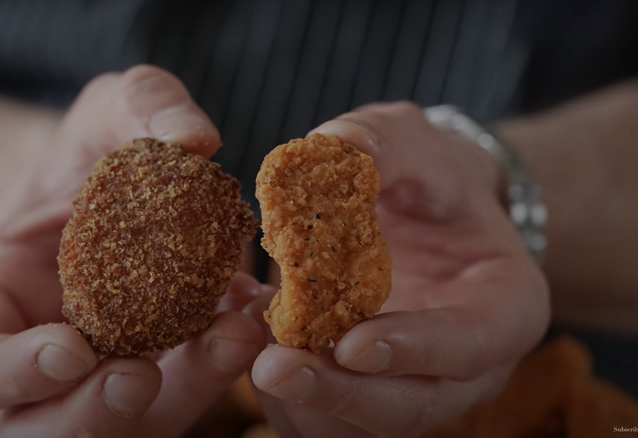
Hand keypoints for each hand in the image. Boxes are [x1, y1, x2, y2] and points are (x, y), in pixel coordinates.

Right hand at [0, 65, 266, 436]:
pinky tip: (255, 314)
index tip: (72, 348)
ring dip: (179, 394)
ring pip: (129, 423)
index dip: (14, 374)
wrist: (139, 177)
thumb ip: (142, 105)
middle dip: (90, 414)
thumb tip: (194, 140)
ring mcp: (109, 370)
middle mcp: (47, 355)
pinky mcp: (171, 367)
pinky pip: (191, 388)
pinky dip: (224, 362)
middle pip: (46, 426)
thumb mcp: (112, 107)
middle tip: (140, 377)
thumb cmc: (101, 144)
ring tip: (232, 336)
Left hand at [251, 102, 549, 436]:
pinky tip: (245, 347)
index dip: (416, 350)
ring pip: (361, 424)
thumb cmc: (425, 177)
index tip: (352, 345)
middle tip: (274, 370)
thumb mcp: (411, 142)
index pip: (474, 342)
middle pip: (412, 406)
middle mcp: (463, 365)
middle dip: (342, 394)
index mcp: (502, 305)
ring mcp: (413, 387)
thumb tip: (329, 147)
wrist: (418, 212)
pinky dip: (284, 396)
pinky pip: (324, 417)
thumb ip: (379, 142)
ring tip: (248, 354)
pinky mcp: (365, 397)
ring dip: (303, 401)